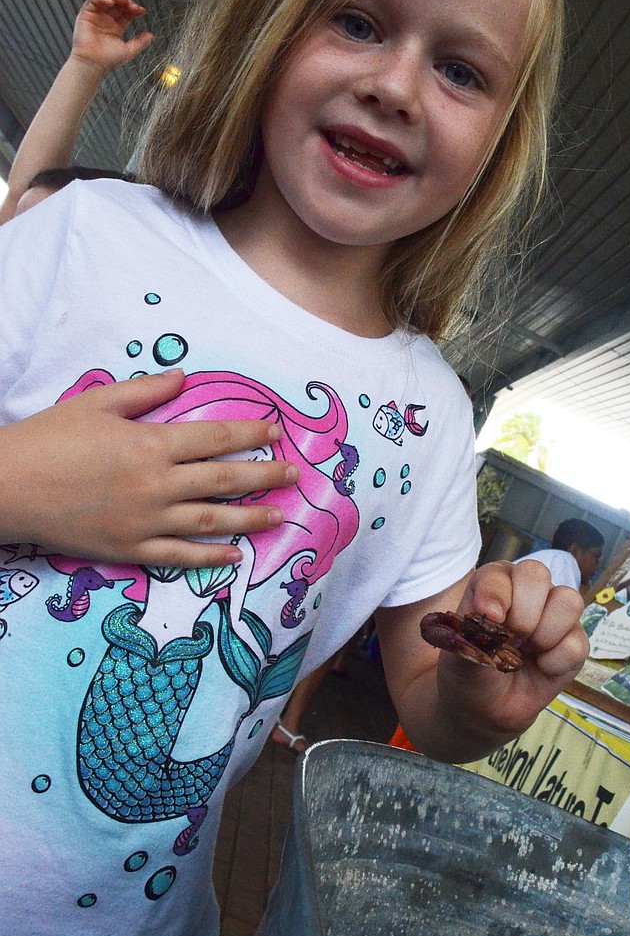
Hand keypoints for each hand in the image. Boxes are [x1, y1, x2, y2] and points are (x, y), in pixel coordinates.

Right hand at [0, 370, 299, 567]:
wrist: (7, 487)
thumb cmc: (49, 440)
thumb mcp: (97, 403)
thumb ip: (145, 392)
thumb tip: (184, 378)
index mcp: (152, 444)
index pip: (216, 437)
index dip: (250, 434)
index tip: (276, 432)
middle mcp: (158, 484)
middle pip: (225, 480)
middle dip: (264, 475)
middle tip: (294, 474)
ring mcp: (147, 521)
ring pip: (212, 521)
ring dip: (251, 518)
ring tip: (280, 516)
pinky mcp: (131, 549)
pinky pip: (180, 555)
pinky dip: (211, 557)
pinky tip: (235, 556)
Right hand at [71, 0, 153, 73]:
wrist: (93, 63)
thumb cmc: (109, 59)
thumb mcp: (129, 50)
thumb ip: (140, 42)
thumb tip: (151, 35)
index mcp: (115, 27)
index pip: (126, 13)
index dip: (133, 9)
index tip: (141, 10)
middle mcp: (106, 20)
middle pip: (117, 5)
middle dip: (126, 2)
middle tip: (133, 5)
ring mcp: (96, 17)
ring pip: (105, 0)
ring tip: (123, 0)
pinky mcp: (85, 15)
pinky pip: (93, 1)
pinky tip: (110, 2)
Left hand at [438, 559, 588, 740]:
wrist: (485, 709)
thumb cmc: (469, 669)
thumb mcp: (458, 652)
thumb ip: (470, 630)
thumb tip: (492, 612)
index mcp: (495, 583)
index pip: (501, 572)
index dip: (496, 594)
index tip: (490, 619)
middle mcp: (528, 591)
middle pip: (537, 574)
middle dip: (522, 614)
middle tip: (509, 641)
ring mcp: (555, 615)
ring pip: (568, 601)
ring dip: (543, 635)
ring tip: (526, 653)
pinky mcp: (574, 642)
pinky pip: (577, 643)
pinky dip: (555, 663)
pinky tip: (541, 669)